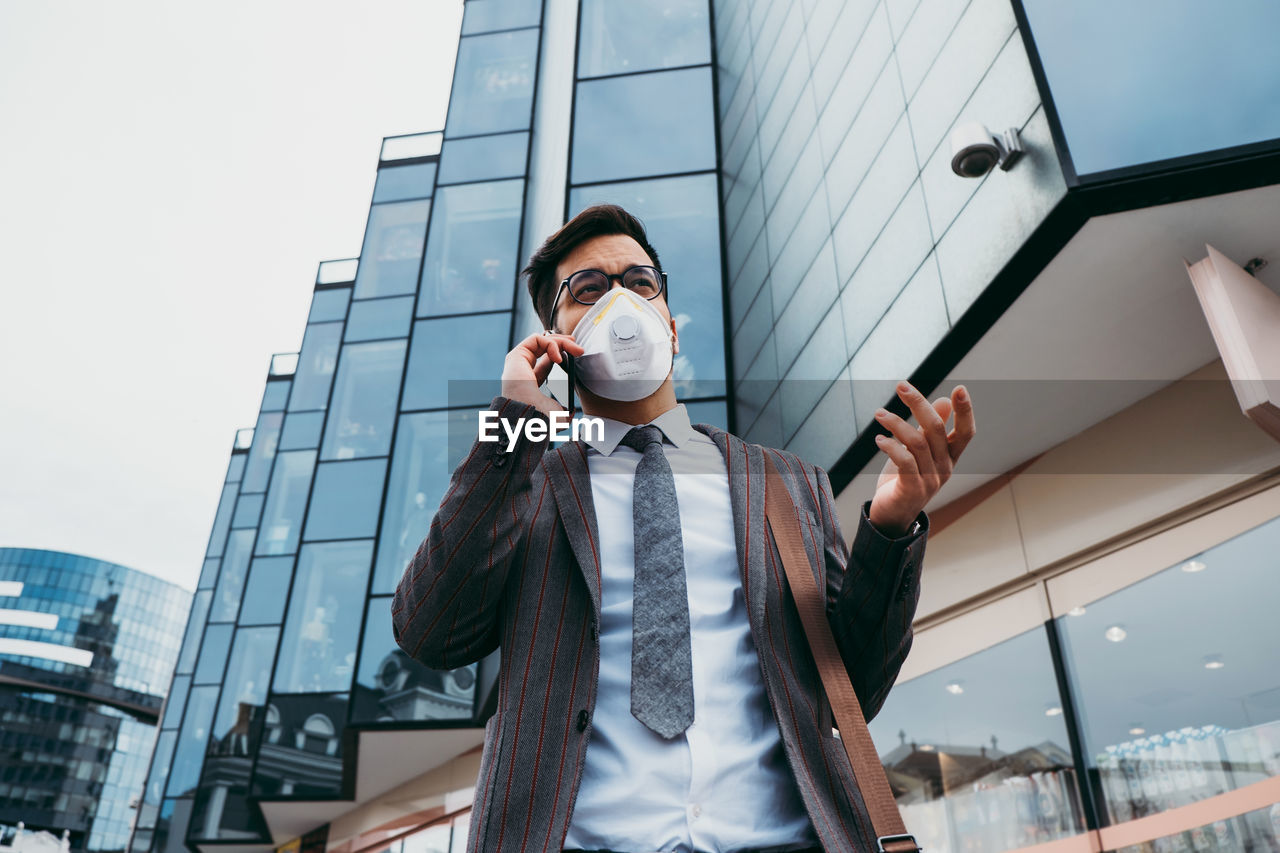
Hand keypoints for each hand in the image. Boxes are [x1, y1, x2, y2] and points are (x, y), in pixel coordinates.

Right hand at [501, 332, 584, 416]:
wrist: (531, 419)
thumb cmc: (543, 420)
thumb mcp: (560, 414)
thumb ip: (565, 409)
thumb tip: (572, 409)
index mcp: (530, 384)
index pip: (545, 363)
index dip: (561, 355)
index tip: (576, 355)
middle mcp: (521, 371)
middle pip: (543, 348)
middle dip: (562, 343)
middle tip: (578, 348)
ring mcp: (517, 363)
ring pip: (541, 340)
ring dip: (561, 342)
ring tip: (576, 350)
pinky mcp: (516, 356)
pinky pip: (536, 339)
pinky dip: (551, 344)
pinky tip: (559, 358)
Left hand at [868, 381, 975, 536]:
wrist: (892, 515)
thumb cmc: (905, 479)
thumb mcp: (919, 451)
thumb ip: (929, 429)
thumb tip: (944, 400)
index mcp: (950, 457)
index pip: (966, 432)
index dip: (965, 411)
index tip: (960, 389)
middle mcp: (944, 468)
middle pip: (937, 430)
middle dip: (919, 404)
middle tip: (901, 386)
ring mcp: (930, 480)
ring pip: (917, 443)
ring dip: (896, 423)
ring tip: (879, 413)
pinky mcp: (912, 489)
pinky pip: (904, 461)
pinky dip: (890, 446)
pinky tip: (878, 439)